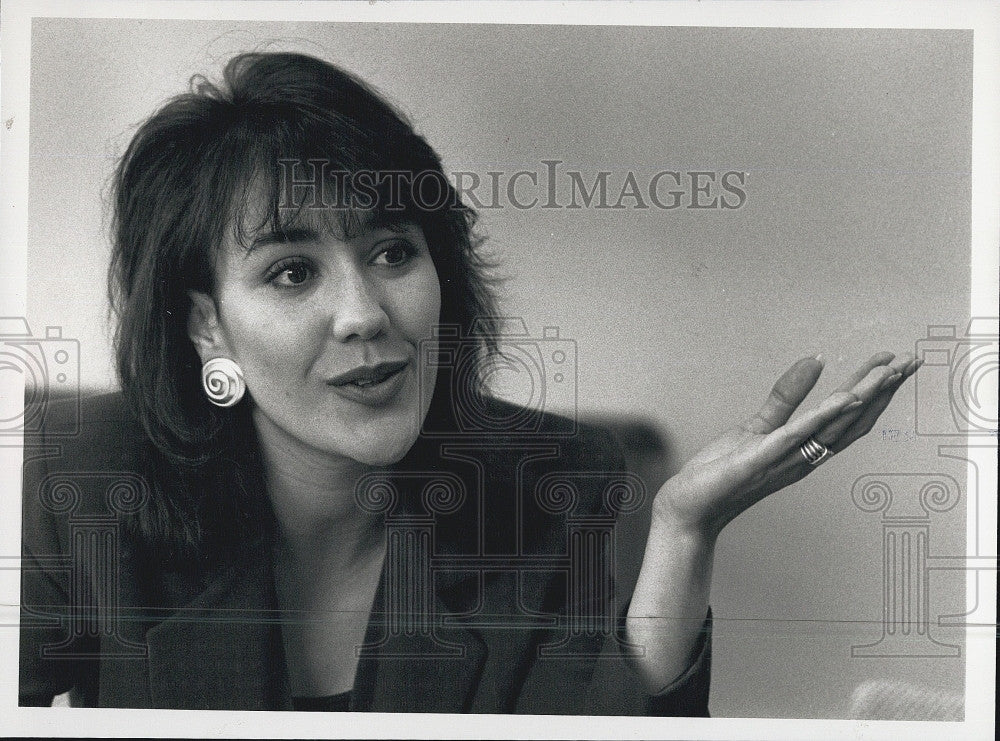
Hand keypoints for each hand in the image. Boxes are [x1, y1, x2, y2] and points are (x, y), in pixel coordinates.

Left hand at [653, 351, 921, 538]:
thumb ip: (786, 397)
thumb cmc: (724, 472)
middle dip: (882, 391)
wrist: (691, 508)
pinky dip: (820, 418)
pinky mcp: (757, 462)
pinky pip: (794, 438)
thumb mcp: (758, 428)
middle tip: (909, 361)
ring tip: (885, 373)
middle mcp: (802, 458)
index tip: (895, 362)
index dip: (874, 390)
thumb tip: (815, 361)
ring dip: (860, 399)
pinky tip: (841, 400)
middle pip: (851, 422)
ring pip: (831, 428)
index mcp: (804, 449)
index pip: (848, 417)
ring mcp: (783, 461)